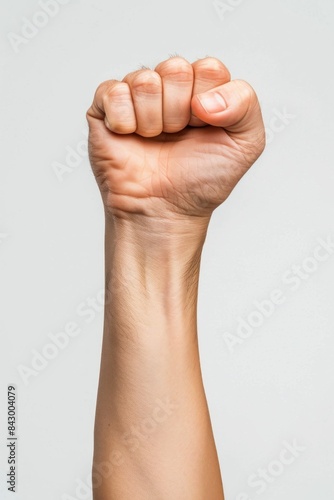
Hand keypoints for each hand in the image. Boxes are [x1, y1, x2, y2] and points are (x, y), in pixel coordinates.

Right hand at [86, 56, 264, 220]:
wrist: (165, 211)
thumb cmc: (201, 180)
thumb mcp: (246, 143)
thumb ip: (245, 104)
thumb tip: (204, 99)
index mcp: (202, 89)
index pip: (208, 68)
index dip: (207, 103)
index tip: (203, 129)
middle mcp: (169, 88)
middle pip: (175, 68)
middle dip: (179, 112)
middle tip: (177, 137)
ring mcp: (137, 97)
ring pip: (144, 81)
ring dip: (153, 121)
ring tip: (154, 142)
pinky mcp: (105, 108)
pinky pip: (114, 92)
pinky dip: (124, 121)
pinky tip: (129, 138)